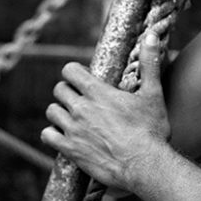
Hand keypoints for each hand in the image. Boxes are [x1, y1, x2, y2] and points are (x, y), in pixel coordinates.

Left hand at [41, 39, 170, 190]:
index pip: (70, 71)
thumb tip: (151, 35)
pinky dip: (53, 132)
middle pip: (59, 90)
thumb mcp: (153, 93)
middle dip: (68, 91)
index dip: (75, 72)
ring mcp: (73, 130)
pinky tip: (65, 133)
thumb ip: (149, 63)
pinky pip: (47, 135)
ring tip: (73, 115)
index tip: (83, 77)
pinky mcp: (69, 149)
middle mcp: (81, 108)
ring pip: (51, 111)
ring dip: (60, 111)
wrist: (144, 164)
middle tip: (82, 98)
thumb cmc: (151, 129)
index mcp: (98, 92)